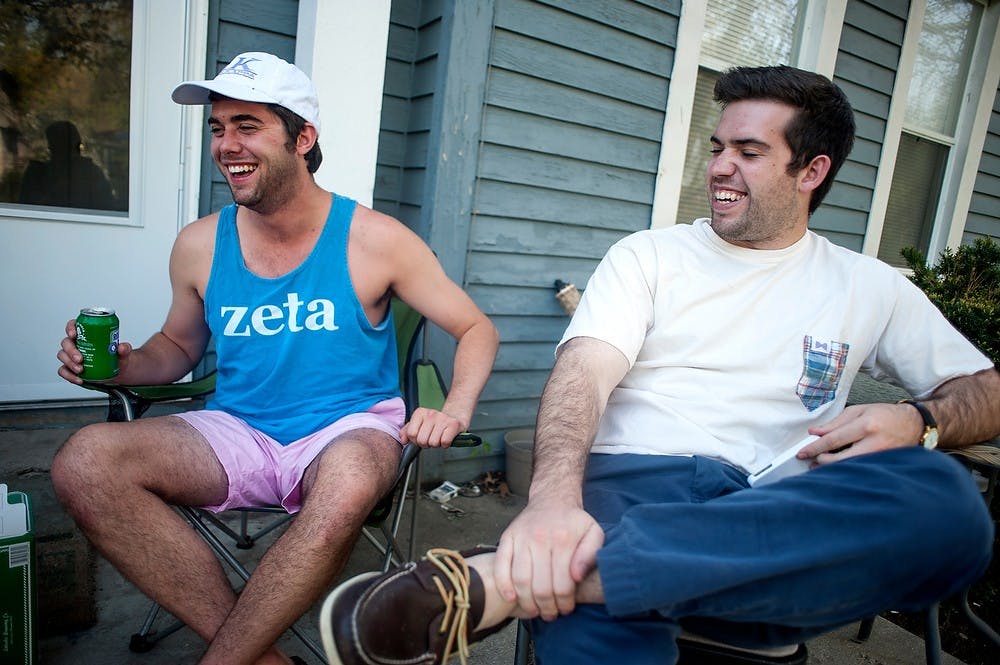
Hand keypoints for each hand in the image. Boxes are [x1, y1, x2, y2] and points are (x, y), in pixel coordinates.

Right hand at [56, 318, 132, 384]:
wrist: (118, 371)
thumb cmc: (117, 357)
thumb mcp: (124, 352)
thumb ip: (125, 348)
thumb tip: (121, 348)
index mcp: (87, 334)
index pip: (74, 326)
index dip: (70, 328)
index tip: (74, 334)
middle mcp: (77, 344)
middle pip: (66, 342)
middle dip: (70, 350)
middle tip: (80, 358)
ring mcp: (72, 356)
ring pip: (62, 356)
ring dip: (69, 363)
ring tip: (80, 369)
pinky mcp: (71, 368)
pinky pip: (64, 371)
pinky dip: (69, 375)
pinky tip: (79, 378)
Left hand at [399, 407, 465, 447]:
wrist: (454, 418)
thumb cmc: (435, 424)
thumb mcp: (418, 425)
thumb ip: (407, 431)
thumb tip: (403, 440)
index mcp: (420, 412)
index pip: (411, 433)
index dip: (415, 440)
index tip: (421, 436)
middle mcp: (431, 413)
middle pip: (421, 440)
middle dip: (426, 443)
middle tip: (431, 437)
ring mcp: (443, 418)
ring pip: (433, 443)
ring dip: (436, 444)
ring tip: (439, 437)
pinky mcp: (453, 424)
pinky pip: (444, 442)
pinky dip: (445, 444)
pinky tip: (446, 438)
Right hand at [494, 498, 603, 620]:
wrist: (552, 499)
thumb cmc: (573, 521)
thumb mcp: (593, 532)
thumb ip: (590, 554)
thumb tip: (576, 576)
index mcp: (564, 540)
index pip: (562, 584)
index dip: (564, 603)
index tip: (566, 609)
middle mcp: (540, 538)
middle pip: (540, 586)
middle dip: (547, 607)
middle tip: (551, 614)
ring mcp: (521, 538)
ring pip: (520, 579)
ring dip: (527, 602)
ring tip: (535, 610)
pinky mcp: (507, 537)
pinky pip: (501, 565)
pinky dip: (503, 584)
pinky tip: (511, 598)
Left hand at [803, 402, 923, 463]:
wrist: (914, 424)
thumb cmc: (886, 415)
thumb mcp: (859, 410)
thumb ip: (836, 422)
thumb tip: (815, 432)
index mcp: (866, 426)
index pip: (834, 439)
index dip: (816, 447)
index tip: (802, 452)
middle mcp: (874, 443)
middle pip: (841, 459)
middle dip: (821, 461)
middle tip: (809, 459)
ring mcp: (880, 457)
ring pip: (850, 468)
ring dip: (832, 468)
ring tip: (819, 465)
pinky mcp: (884, 465)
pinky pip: (860, 470)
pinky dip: (846, 470)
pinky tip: (837, 469)